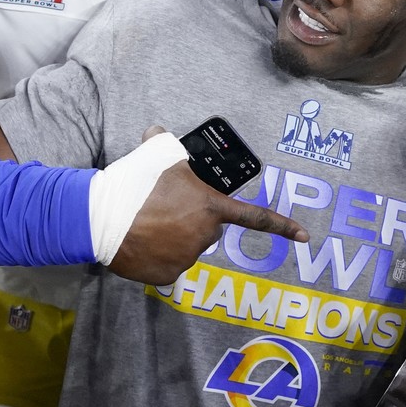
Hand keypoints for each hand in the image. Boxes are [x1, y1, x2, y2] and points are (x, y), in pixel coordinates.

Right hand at [109, 127, 309, 285]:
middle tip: (162, 210)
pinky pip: (169, 265)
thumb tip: (157, 131)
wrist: (100, 218)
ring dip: (172, 238)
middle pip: (206, 228)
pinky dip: (158, 256)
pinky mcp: (169, 275)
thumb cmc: (133, 183)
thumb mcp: (154, 154)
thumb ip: (163, 141)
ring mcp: (188, 257)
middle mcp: (205, 235)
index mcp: (211, 206)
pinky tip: (141, 243)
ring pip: (187, 246)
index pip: (255, 217)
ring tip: (146, 225)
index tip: (305, 237)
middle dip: (190, 220)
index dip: (283, 227)